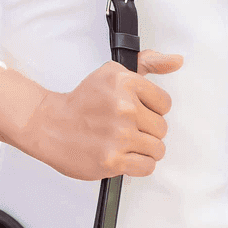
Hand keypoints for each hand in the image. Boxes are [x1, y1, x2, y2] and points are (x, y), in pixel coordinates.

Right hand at [18, 50, 183, 180]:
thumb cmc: (83, 101)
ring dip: (145, 149)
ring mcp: (118, 135)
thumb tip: (177, 61)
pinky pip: (147, 167)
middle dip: (148, 130)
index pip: (165, 103)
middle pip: (162, 128)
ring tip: (128, 143)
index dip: (153, 110)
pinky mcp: (111, 160)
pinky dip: (140, 164)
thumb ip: (149, 64)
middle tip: (130, 129)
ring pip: (157, 149)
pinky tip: (127, 156)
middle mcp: (124, 108)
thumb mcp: (113, 72)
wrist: (50, 124)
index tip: (139, 112)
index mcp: (126, 83)